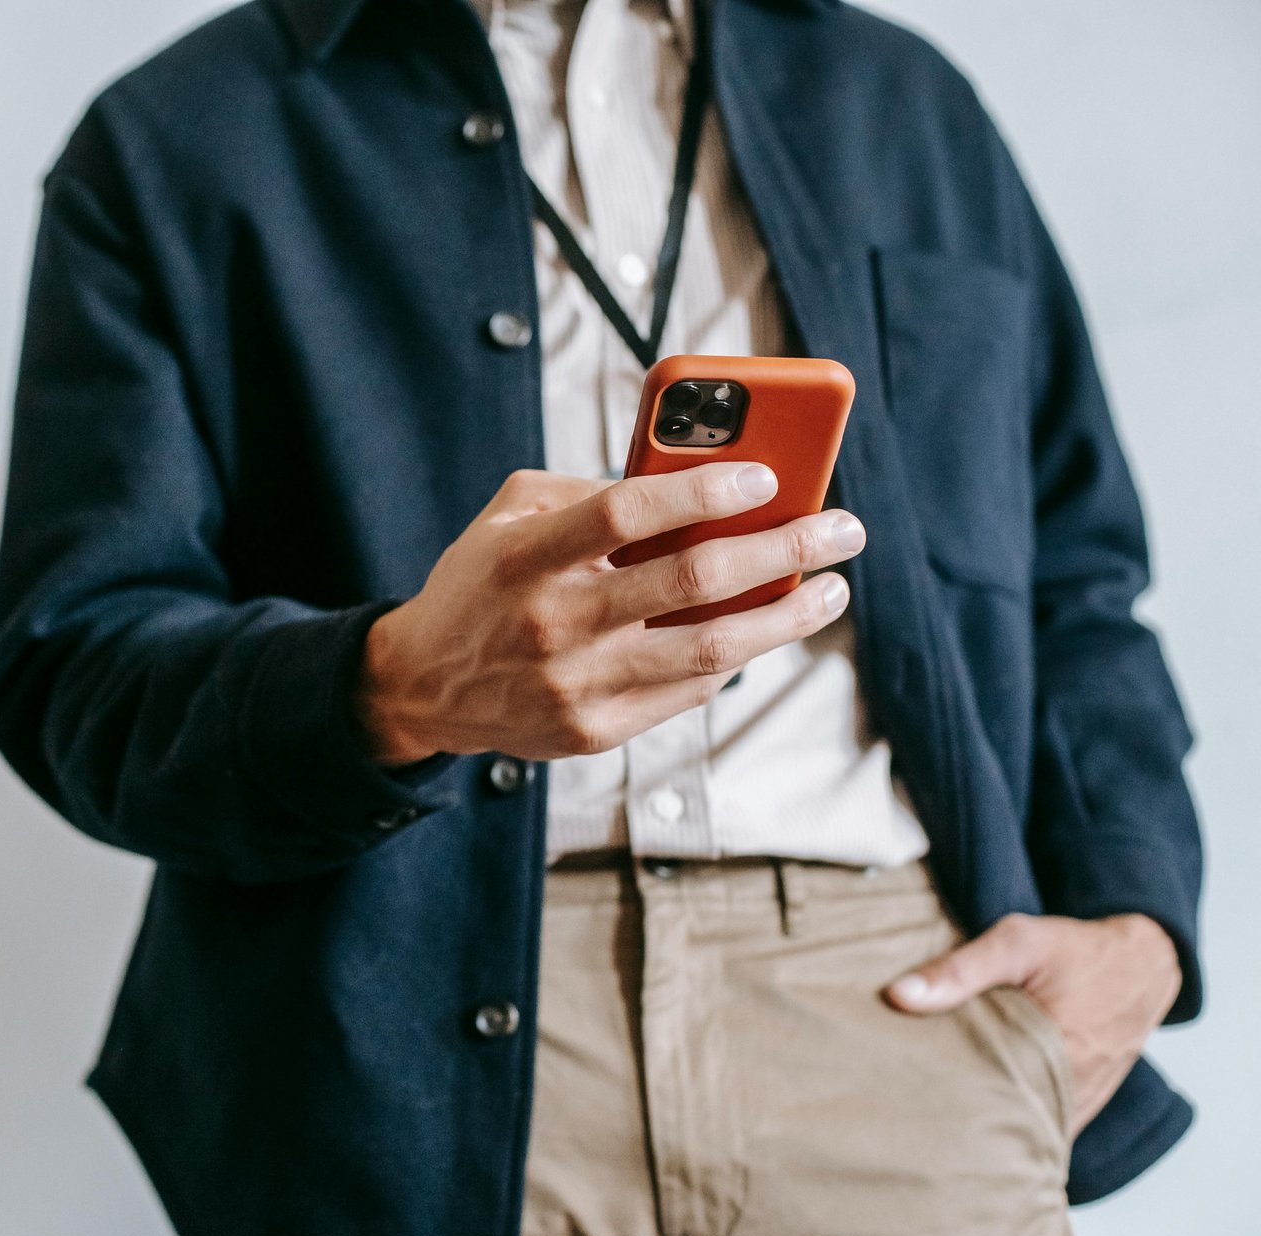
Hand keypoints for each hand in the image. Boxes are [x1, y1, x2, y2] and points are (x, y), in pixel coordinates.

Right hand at [356, 464, 865, 764]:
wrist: (424, 686)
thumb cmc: (480, 585)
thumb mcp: (508, 516)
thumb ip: (585, 491)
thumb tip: (689, 481)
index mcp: (525, 557)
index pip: (627, 512)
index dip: (704, 490)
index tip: (766, 476)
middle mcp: (552, 622)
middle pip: (691, 581)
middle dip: (783, 547)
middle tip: (841, 528)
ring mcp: (576, 684)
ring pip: (711, 650)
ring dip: (786, 617)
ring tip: (830, 588)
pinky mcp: (594, 731)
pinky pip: (687, 691)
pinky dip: (734, 657)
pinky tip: (762, 629)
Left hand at [884, 912, 1181, 1131]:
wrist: (1144, 961)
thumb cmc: (1078, 949)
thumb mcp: (1017, 942)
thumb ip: (959, 970)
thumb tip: (899, 996)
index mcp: (1056, 1054)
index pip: (989, 1102)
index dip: (946, 1106)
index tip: (907, 1103)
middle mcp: (1074, 1088)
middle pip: (1006, 1123)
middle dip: (962, 1123)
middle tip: (915, 1115)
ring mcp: (1083, 1100)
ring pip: (1029, 1130)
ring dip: (992, 1125)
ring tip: (941, 1120)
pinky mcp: (1087, 1099)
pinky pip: (1050, 1125)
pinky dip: (1020, 1122)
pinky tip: (984, 1114)